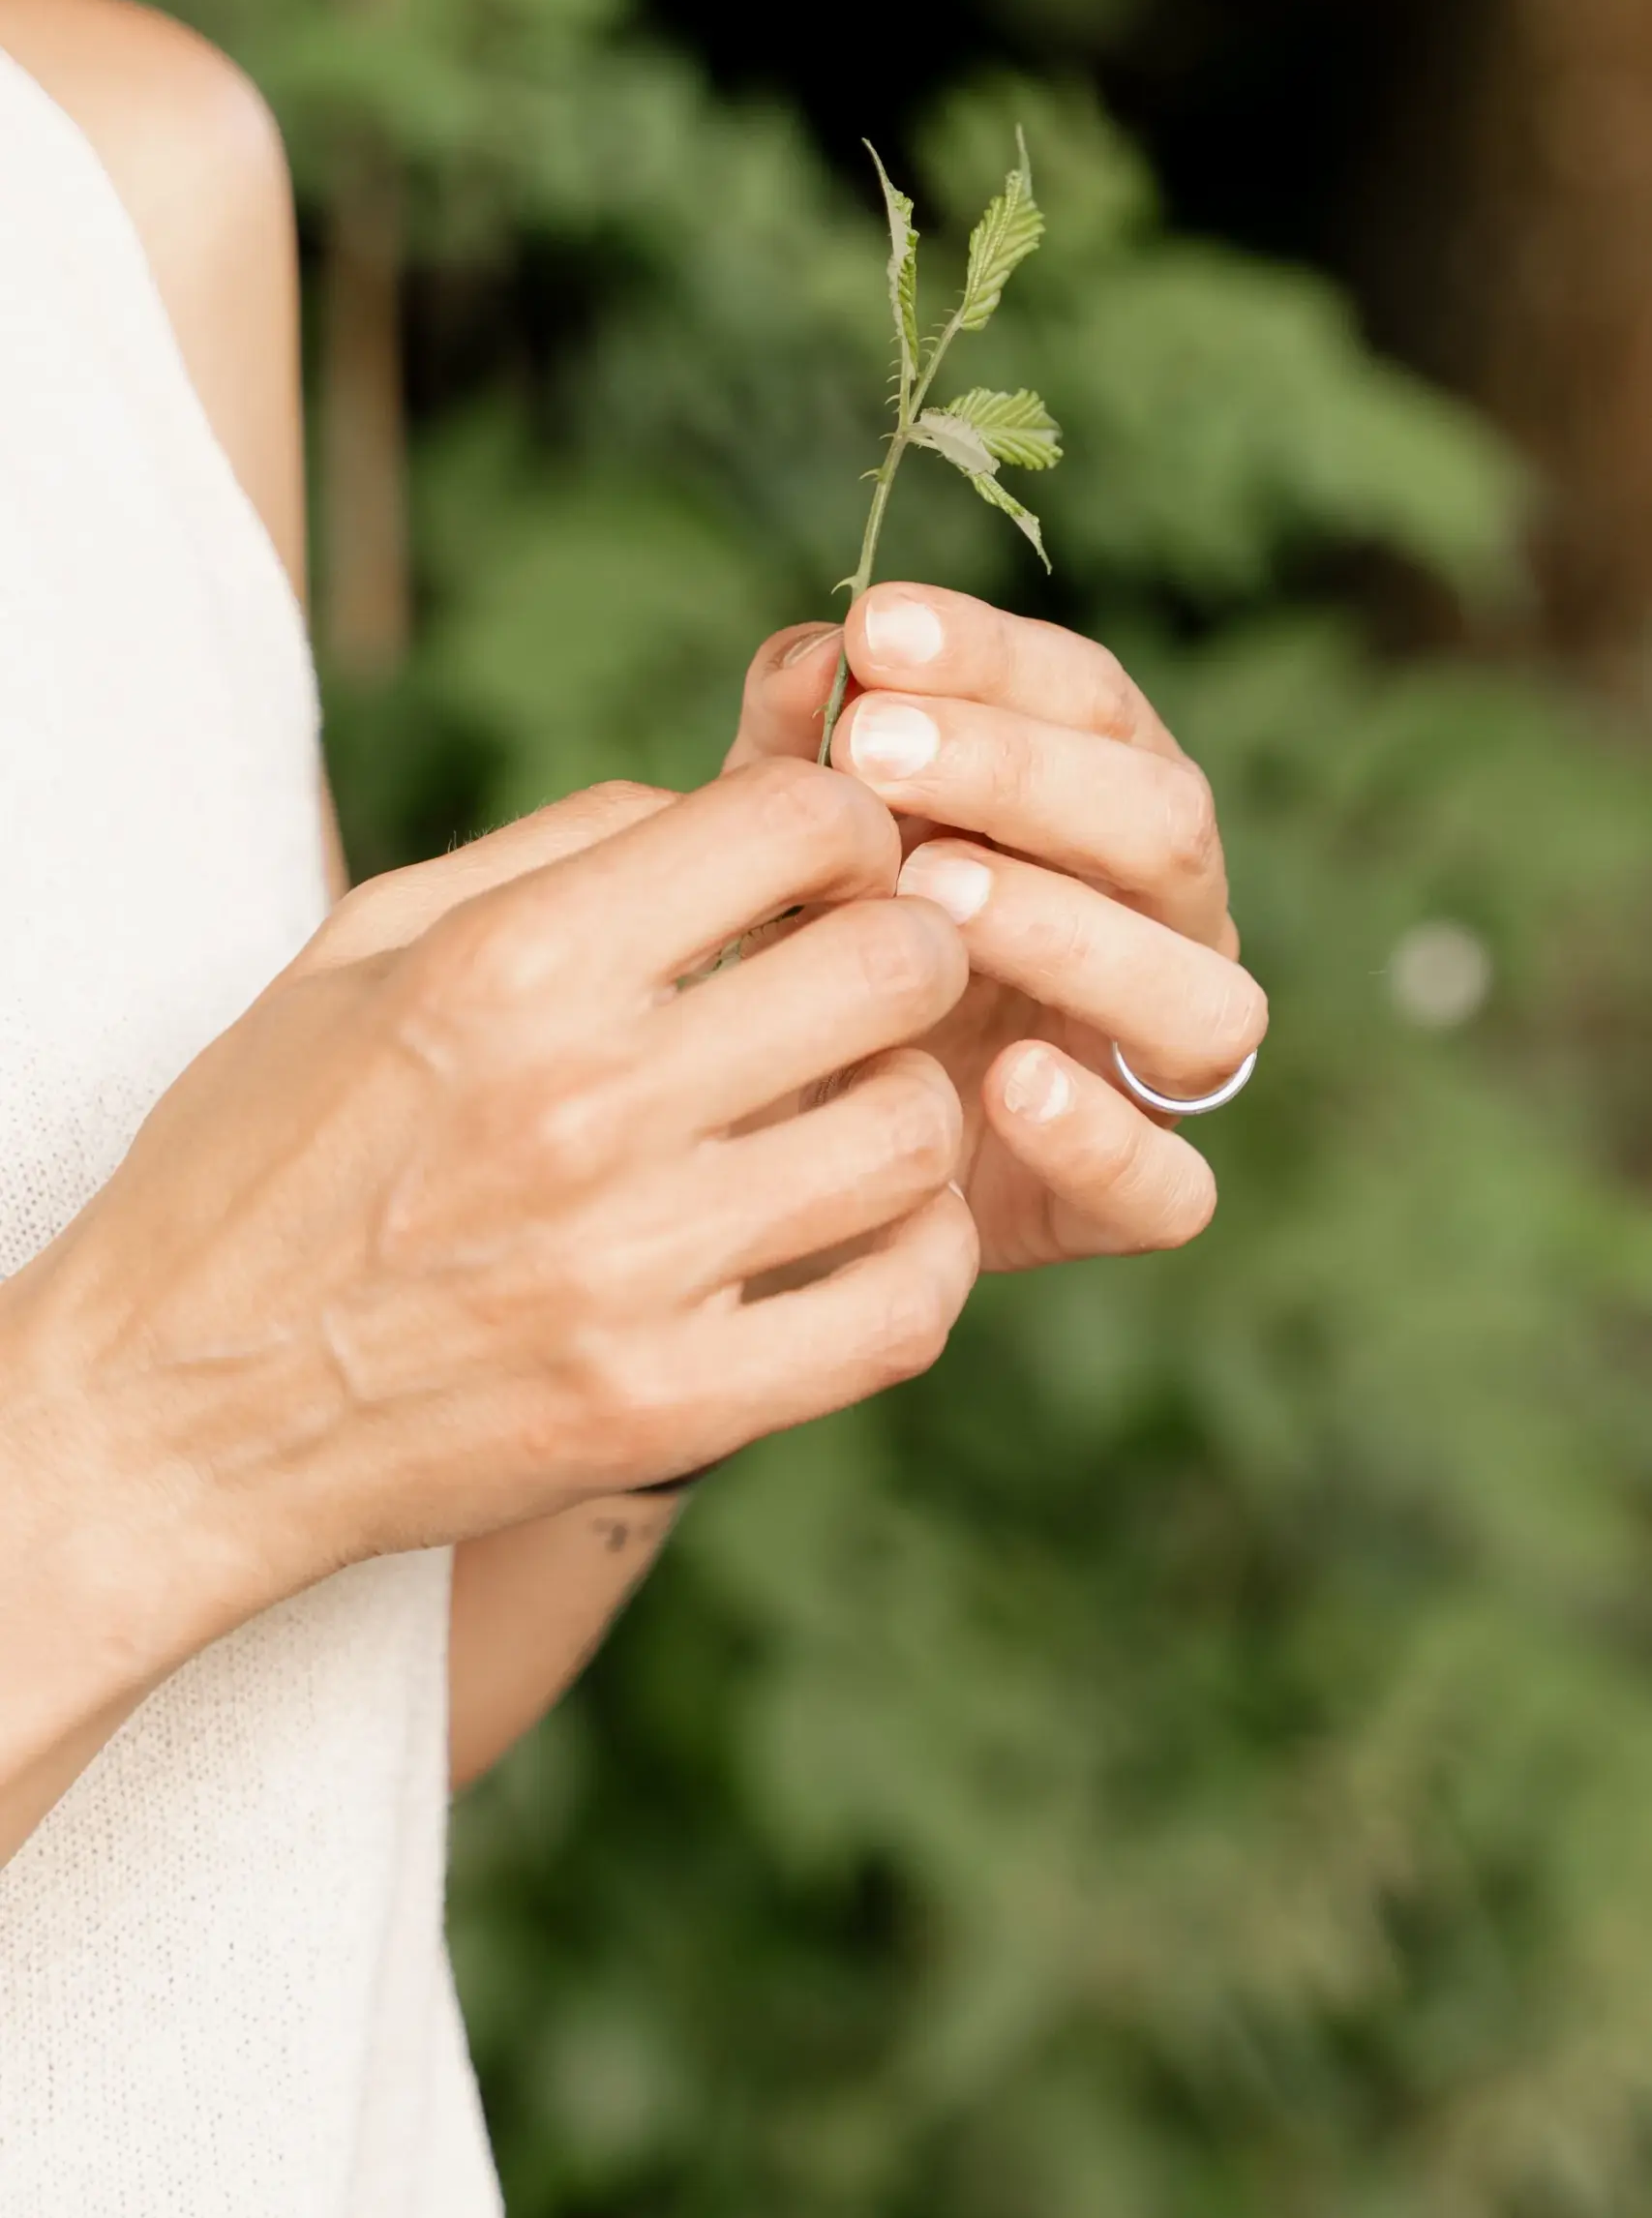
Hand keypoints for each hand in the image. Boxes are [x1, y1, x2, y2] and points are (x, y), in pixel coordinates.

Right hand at [7, 762, 977, 1715]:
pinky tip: (876, 1233)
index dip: (852, 826)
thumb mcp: (362, 950)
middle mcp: (579, 1104)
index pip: (790, 823)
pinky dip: (921, 1258)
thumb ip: (551, 852)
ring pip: (913, 1136)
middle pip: (889, 969)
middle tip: (877, 983)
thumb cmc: (265, 1156)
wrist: (175, 1412)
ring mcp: (629, 1267)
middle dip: (912, 952)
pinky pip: (898, 1310)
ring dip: (916, 1106)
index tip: (838, 869)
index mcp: (508, 965)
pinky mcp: (663, 1405)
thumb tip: (721, 806)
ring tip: (863, 1110)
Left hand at [728, 587, 1267, 1271]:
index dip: (996, 659)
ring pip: (1205, 999)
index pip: (1096, 703)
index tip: (879, 631)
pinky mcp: (1127, 1200)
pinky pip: (1171, 1188)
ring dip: (1074, 934)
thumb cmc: (803, 946)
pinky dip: (1103, 1136)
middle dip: (1022, 773)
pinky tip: (1006, 1082)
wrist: (766, 1144)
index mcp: (1101, 810)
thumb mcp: (787, 833)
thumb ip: (797, 741)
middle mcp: (1163, 926)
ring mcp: (1158, 1068)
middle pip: (1167, 825)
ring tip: (932, 898)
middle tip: (875, 750)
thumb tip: (822, 655)